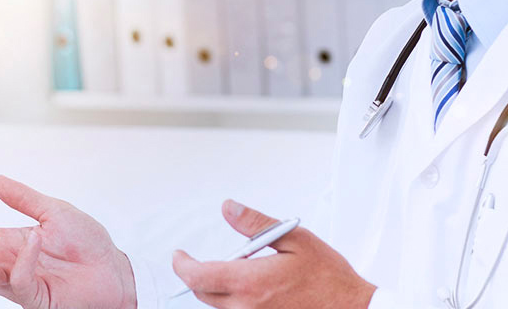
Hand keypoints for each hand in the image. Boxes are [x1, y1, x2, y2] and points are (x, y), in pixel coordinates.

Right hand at [0, 175, 136, 308]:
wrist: (114, 268)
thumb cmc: (86, 244)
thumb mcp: (54, 211)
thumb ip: (24, 199)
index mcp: (8, 244)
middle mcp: (8, 264)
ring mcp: (20, 283)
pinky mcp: (36, 297)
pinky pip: (19, 282)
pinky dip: (24, 260)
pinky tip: (35, 240)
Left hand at [172, 200, 374, 308]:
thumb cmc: (328, 277)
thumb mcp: (294, 239)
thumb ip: (256, 224)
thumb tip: (229, 207)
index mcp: (250, 282)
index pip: (197, 276)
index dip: (181, 264)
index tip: (179, 255)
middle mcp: (246, 306)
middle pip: (203, 292)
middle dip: (196, 274)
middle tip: (200, 259)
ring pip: (218, 305)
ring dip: (217, 288)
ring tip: (239, 272)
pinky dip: (234, 300)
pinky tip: (253, 289)